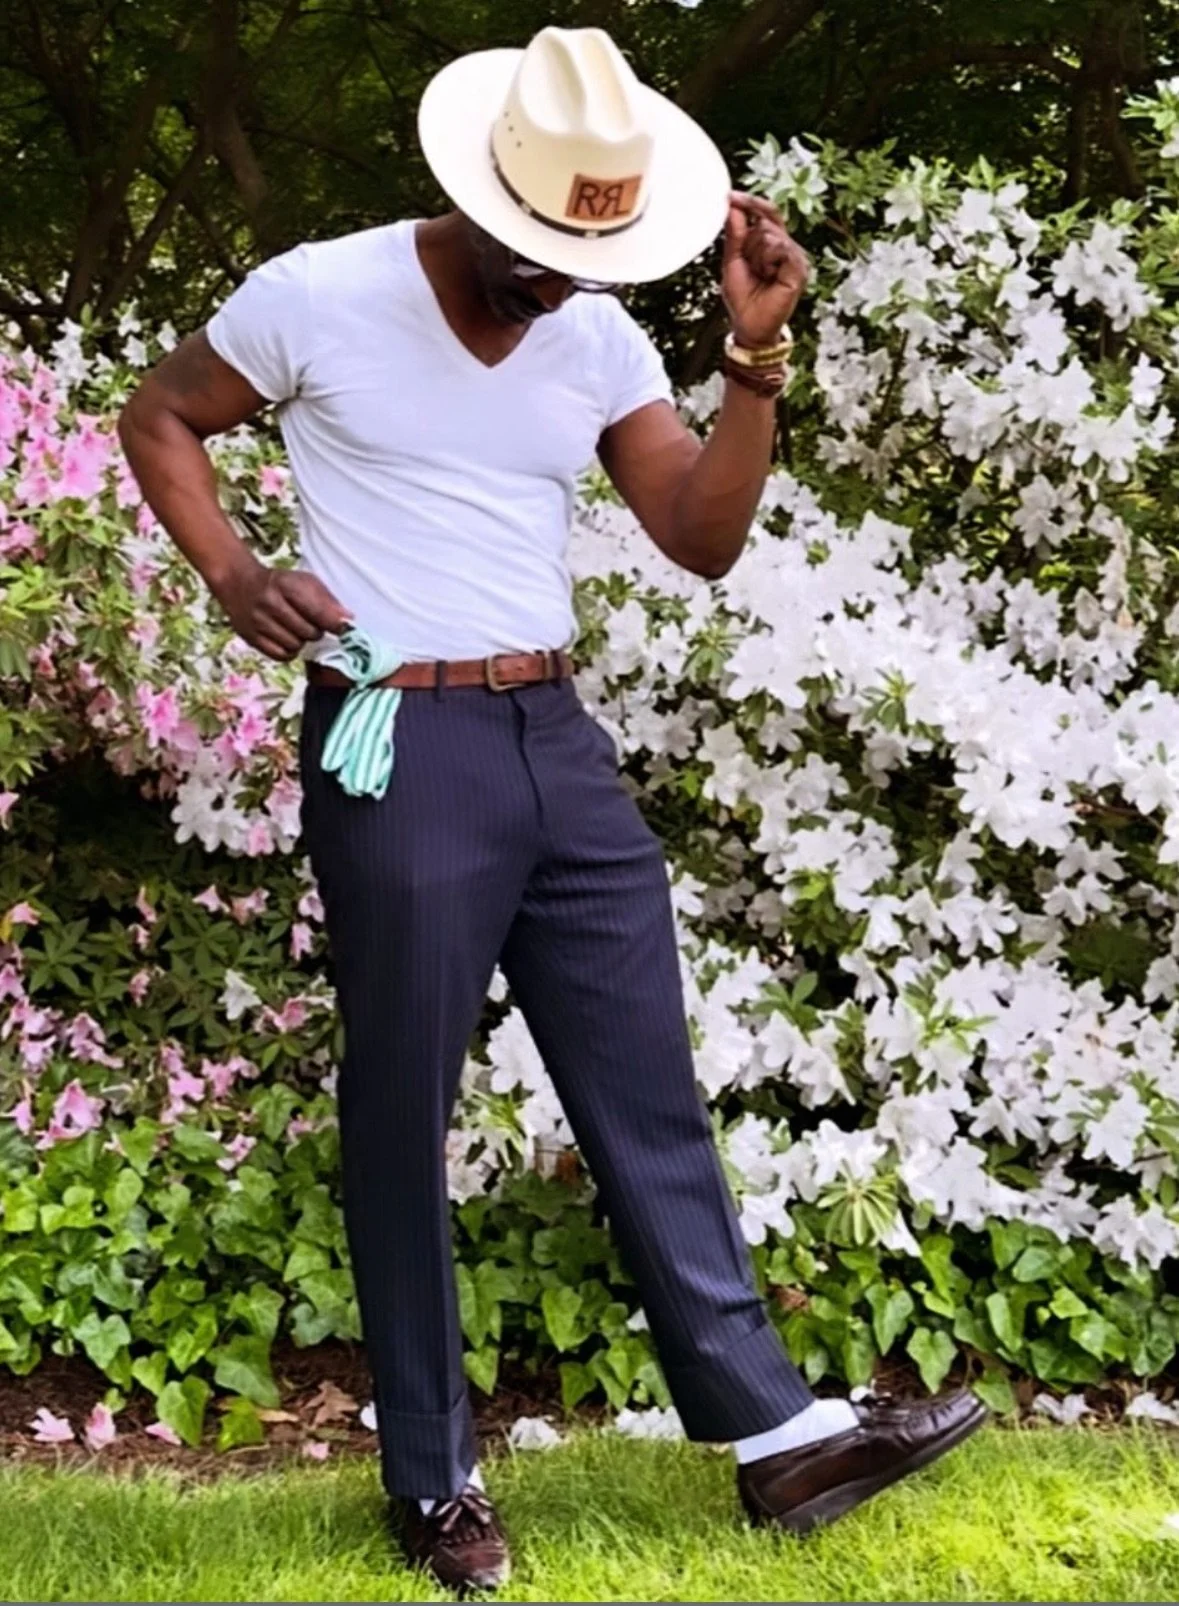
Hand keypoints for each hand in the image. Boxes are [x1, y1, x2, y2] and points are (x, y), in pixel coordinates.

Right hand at [219, 559, 352, 660]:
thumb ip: (326, 600)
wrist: (239, 583)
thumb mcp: (304, 581)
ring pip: (295, 646)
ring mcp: (257, 621)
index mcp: (286, 584)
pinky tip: (286, 639)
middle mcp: (269, 602)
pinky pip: (280, 656)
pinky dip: (288, 651)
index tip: (344, 629)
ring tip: (296, 629)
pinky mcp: (250, 637)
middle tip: (311, 624)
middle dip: (315, 631)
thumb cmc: (279, 583)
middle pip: (308, 632)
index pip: (317, 611)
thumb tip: (348, 620)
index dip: (334, 623)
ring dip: (301, 641)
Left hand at [720, 191, 809, 348]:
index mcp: (772, 242)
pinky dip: (767, 261)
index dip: (750, 202)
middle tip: (750, 268)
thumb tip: (732, 207)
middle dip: (749, 245)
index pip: (766, 212)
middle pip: (764, 224)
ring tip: (760, 275)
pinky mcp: (799, 268)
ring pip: (770, 235)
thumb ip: (735, 235)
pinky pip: (780, 248)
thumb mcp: (732, 261)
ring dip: (757, 256)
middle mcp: (787, 246)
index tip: (729, 196)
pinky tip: (768, 276)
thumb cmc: (742, 298)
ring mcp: (795, 256)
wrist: (749, 326)